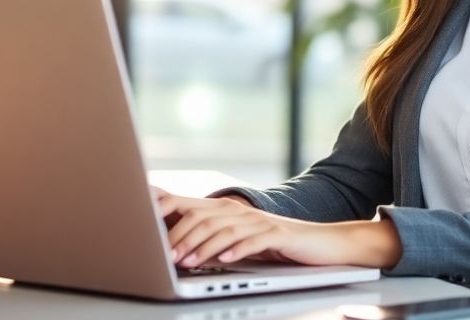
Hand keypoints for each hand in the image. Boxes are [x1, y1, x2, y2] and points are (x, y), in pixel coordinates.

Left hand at [152, 188, 400, 269]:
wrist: (322, 243)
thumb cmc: (277, 245)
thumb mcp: (240, 242)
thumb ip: (213, 241)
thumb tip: (178, 250)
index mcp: (228, 211)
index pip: (192, 208)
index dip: (169, 215)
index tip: (146, 229)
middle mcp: (241, 212)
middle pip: (204, 219)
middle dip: (181, 238)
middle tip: (165, 257)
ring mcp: (260, 222)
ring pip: (225, 231)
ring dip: (203, 247)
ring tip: (188, 262)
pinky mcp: (278, 235)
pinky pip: (254, 242)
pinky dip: (237, 251)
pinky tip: (224, 261)